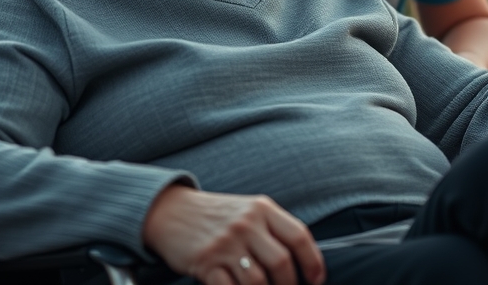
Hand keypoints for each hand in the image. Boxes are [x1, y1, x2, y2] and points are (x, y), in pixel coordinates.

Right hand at [142, 185, 325, 284]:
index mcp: (262, 209)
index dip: (313, 262)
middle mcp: (246, 224)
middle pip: (281, 262)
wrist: (170, 211)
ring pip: (258, 281)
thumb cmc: (217, 216)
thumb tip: (302, 263)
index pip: (299, 236)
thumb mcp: (248, 211)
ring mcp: (225, 243)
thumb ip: (273, 230)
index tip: (316, 280)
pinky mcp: (205, 262)